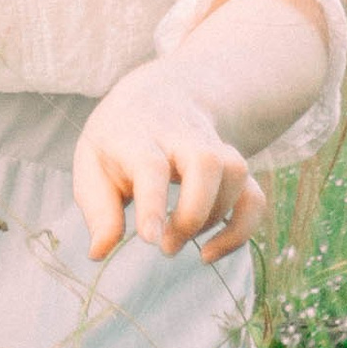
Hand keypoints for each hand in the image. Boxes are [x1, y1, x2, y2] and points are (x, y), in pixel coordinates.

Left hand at [72, 59, 265, 265]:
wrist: (159, 94)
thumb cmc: (119, 140)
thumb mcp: (92, 163)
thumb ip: (98, 209)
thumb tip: (99, 253)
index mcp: (137, 135)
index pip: (151, 164)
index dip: (153, 203)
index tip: (150, 239)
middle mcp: (180, 136)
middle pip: (206, 162)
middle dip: (193, 213)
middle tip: (167, 246)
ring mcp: (212, 147)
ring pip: (235, 173)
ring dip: (216, 218)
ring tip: (183, 242)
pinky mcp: (232, 166)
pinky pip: (254, 196)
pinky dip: (242, 229)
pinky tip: (212, 250)